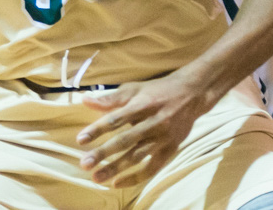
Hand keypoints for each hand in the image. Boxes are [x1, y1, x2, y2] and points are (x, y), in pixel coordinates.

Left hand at [75, 75, 209, 187]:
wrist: (192, 95)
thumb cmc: (157, 91)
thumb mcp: (134, 89)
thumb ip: (110, 98)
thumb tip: (85, 100)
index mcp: (142, 104)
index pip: (116, 118)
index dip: (98, 129)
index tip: (81, 140)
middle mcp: (153, 122)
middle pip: (125, 140)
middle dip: (103, 153)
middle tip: (84, 164)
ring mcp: (163, 137)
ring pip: (137, 156)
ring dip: (116, 168)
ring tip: (97, 178)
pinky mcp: (170, 149)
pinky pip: (152, 168)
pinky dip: (135, 177)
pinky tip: (118, 183)